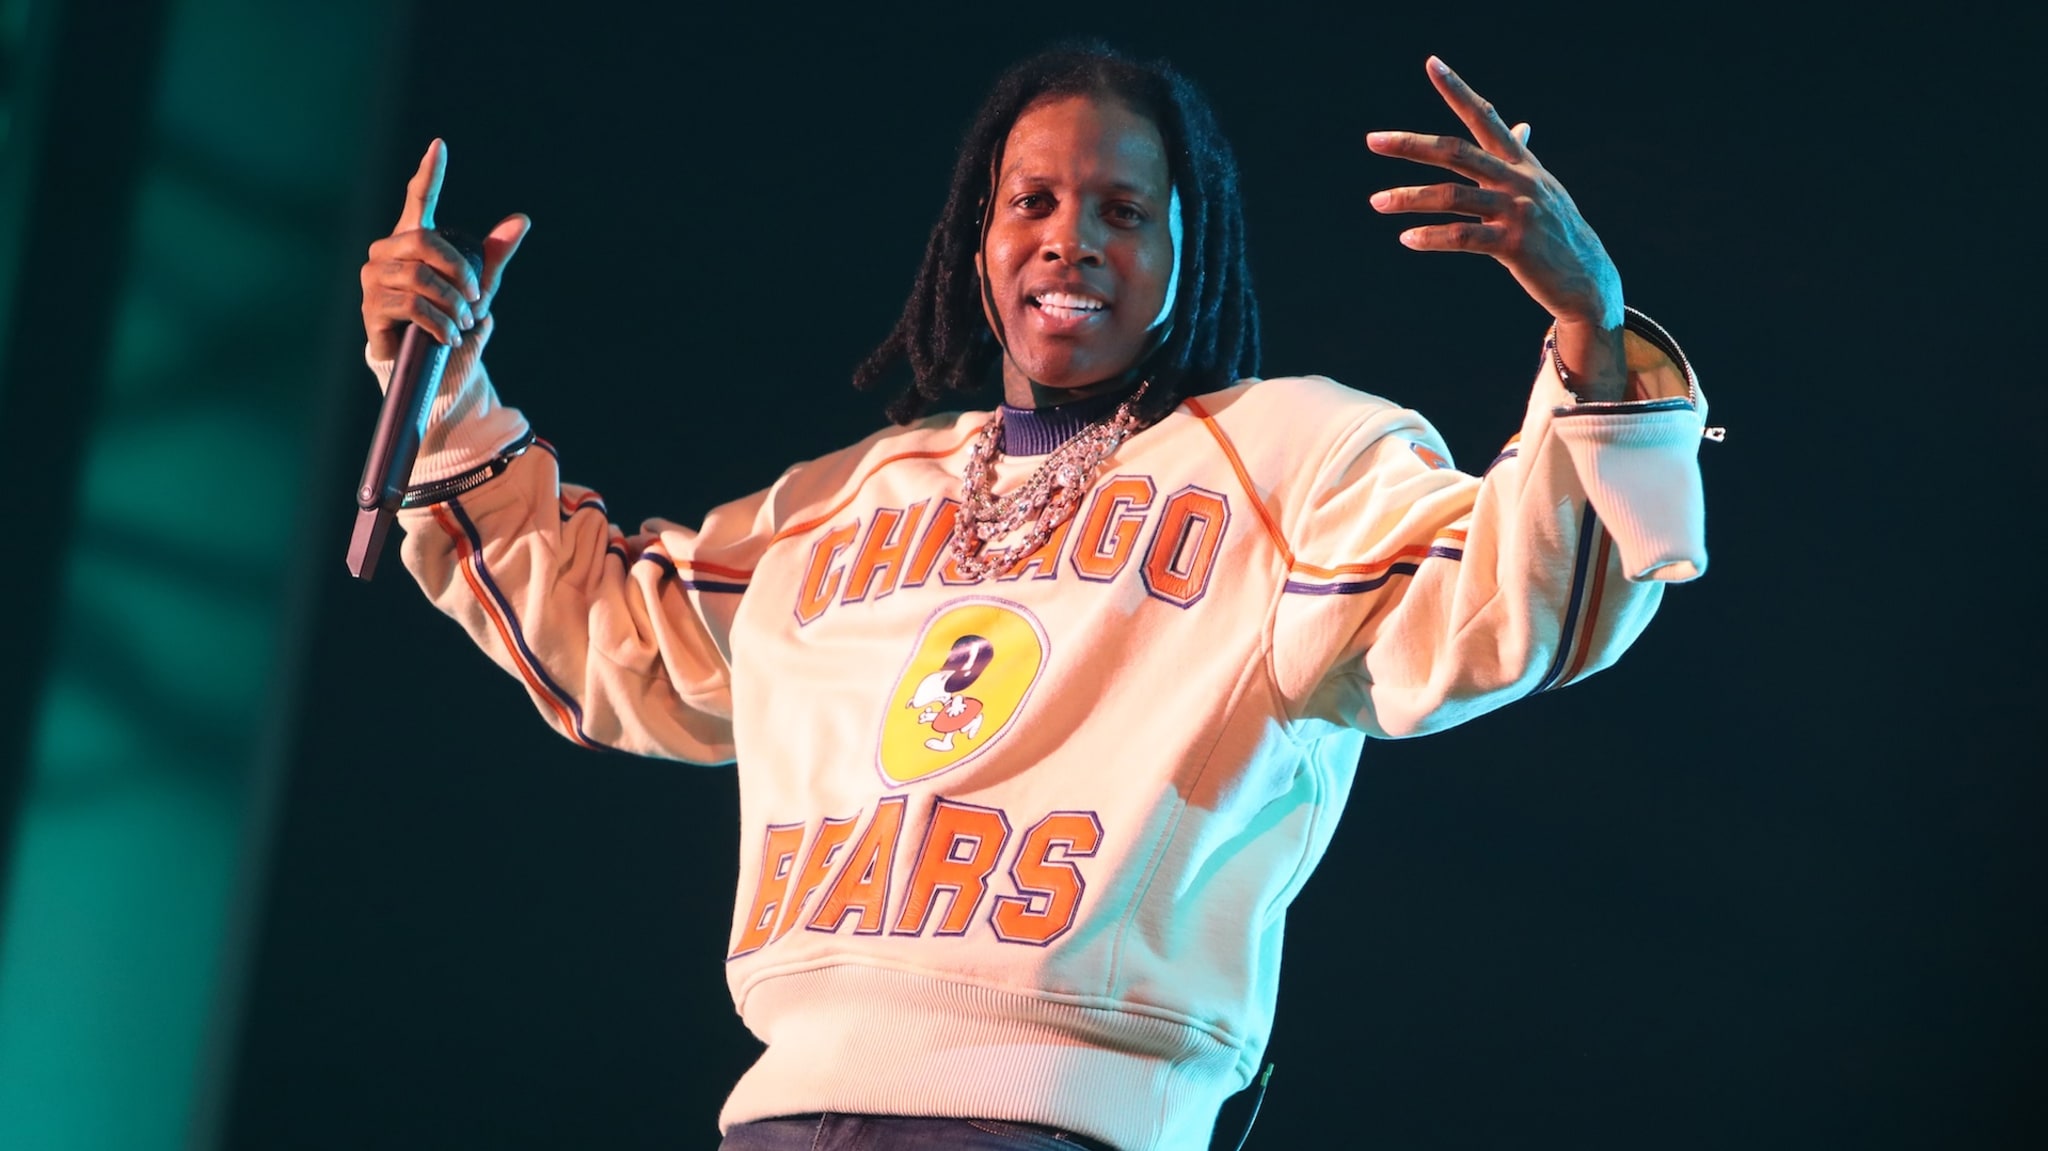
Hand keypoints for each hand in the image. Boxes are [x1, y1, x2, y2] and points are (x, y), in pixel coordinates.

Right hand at [359, 139, 529, 360]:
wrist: (430, 364)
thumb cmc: (450, 317)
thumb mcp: (479, 286)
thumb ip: (495, 254)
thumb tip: (522, 219)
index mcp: (414, 240)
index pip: (418, 199)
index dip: (429, 175)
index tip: (439, 146)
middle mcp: (387, 252)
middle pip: (426, 242)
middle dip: (459, 272)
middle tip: (476, 300)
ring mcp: (375, 277)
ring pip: (422, 278)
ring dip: (452, 304)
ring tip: (462, 323)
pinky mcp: (371, 306)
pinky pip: (413, 306)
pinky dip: (439, 323)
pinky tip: (447, 336)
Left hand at [1366, 57, 1624, 334]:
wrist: (1586, 277)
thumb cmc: (1556, 231)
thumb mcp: (1541, 187)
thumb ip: (1521, 157)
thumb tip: (1520, 126)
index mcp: (1520, 162)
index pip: (1484, 117)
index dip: (1458, 90)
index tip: (1432, 64)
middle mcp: (1518, 179)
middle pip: (1456, 152)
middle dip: (1411, 145)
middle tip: (1373, 140)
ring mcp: (1517, 210)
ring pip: (1452, 196)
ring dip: (1409, 198)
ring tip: (1377, 201)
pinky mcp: (1514, 244)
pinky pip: (1463, 237)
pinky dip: (1431, 237)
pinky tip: (1407, 238)